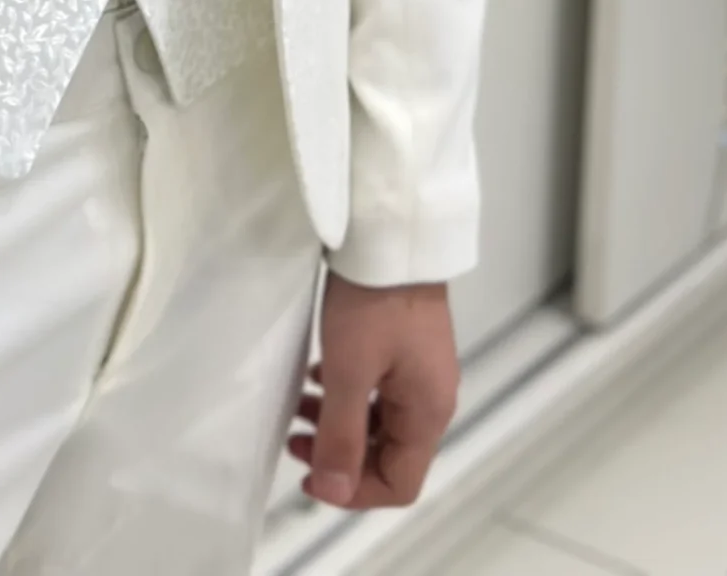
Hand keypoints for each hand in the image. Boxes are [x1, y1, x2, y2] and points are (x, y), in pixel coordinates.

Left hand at [286, 272, 458, 509]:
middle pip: (389, 455)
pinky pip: (377, 391)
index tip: (309, 477)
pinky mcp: (405, 346)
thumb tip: (332, 490)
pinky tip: (317, 376)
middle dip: (341, 456)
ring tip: (299, 407)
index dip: (352, 492)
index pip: (399, 483)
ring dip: (339, 424)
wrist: (392, 233)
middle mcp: (431, 398)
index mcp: (428, 413)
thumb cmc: (373, 299)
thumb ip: (341, 435)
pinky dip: (347, 395)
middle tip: (295, 440)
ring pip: (379, 422)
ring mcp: (420, 371)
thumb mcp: (349, 371)